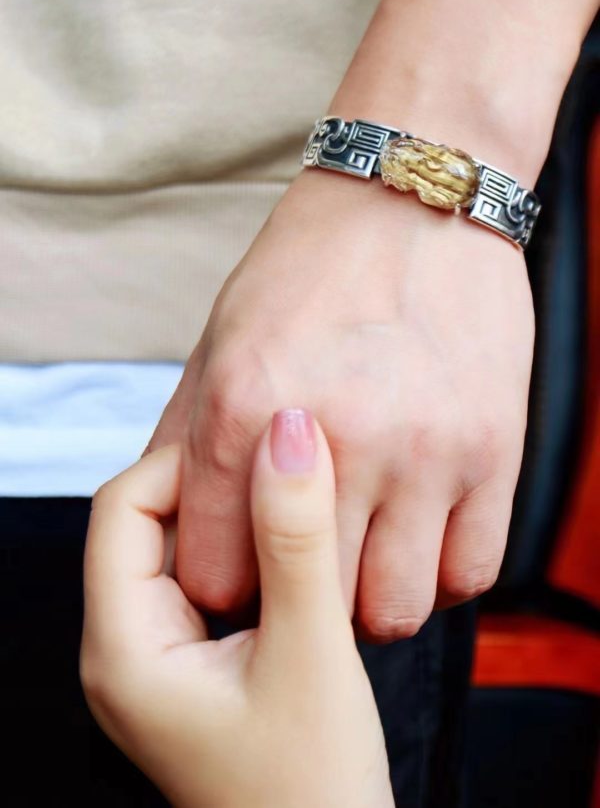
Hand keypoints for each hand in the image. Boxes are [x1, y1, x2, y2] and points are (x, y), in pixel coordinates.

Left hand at [81, 410, 393, 807]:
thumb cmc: (314, 788)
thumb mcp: (311, 652)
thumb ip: (297, 539)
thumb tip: (290, 432)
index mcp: (122, 649)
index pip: (123, 507)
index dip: (186, 461)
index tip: (256, 442)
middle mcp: (124, 649)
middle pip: (143, 521)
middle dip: (210, 483)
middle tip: (279, 459)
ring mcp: (155, 657)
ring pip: (177, 547)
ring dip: (232, 516)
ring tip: (291, 495)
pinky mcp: (190, 661)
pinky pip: (202, 578)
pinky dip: (243, 551)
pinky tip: (291, 545)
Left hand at [147, 168, 534, 639]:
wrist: (412, 195)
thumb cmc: (306, 269)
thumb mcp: (220, 340)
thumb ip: (185, 440)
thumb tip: (165, 522)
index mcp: (241, 409)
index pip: (212, 576)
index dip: (224, 583)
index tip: (242, 567)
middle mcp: (332, 438)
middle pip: (301, 605)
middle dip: (293, 601)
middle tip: (303, 568)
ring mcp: (422, 449)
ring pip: (391, 611)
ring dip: (370, 601)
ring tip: (365, 556)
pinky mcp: (494, 449)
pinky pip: (469, 575)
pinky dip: (438, 576)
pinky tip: (419, 540)